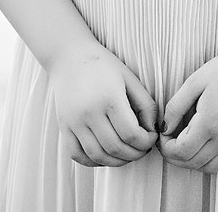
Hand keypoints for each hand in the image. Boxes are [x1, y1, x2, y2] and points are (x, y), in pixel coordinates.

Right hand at [48, 42, 159, 167]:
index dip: (146, 142)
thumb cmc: (103, 65)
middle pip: (116, 148)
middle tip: (142, 149)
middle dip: (135, 154)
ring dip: (117, 162)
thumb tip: (153, 130)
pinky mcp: (64, 126)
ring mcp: (74, 121)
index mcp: (109, 97)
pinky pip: (77, 155)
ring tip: (126, 153)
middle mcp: (89, 112)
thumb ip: (146, 105)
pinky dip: (93, 162)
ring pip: (98, 156)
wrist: (69, 55)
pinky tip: (105, 155)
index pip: (131, 134)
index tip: (150, 138)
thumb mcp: (129, 78)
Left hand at [157, 44, 217, 173]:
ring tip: (185, 146)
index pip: (182, 151)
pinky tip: (207, 148)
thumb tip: (164, 129)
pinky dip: (215, 162)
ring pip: (211, 168)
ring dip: (193, 162)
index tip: (162, 137)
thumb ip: (175, 107)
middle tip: (168, 142)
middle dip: (175, 157)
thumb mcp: (194, 82)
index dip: (166, 148)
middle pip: (194, 163)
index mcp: (209, 123)